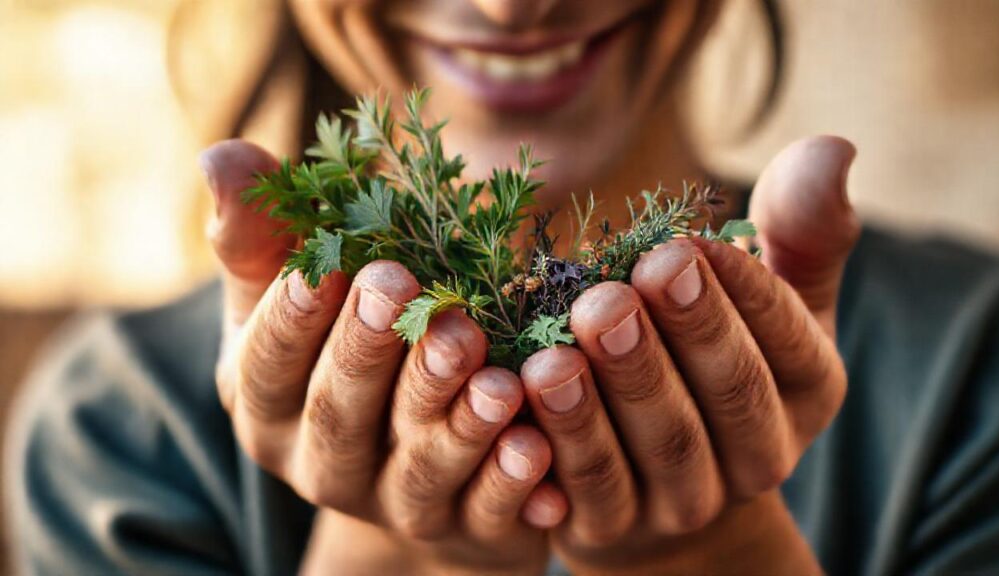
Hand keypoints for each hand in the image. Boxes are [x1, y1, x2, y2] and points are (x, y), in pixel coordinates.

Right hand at [201, 140, 566, 574]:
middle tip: (406, 292)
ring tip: (491, 374)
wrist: (413, 453)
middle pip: (339, 414)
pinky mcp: (461, 528)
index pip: (266, 364)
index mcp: (266, 403)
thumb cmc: (351, 345)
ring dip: (453, 421)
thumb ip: (264, 236)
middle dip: (370, 353)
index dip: (293, 319)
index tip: (325, 269)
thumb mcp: (301, 292)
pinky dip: (510, 484)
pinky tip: (537, 446)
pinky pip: (484, 512)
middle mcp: (319, 463)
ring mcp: (391, 504)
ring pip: (416, 469)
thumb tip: (221, 158)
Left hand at [519, 136, 859, 574]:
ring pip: (660, 447)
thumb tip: (833, 144)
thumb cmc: (716, 358)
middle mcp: (761, 456)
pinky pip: (591, 489)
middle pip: (727, 397)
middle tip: (634, 282)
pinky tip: (522, 388)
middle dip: (683, 337)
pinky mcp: (617, 527)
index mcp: (806, 389)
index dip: (743, 294)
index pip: (787, 343)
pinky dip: (561, 441)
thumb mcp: (770, 297)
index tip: (691, 244)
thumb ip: (799, 230)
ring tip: (568, 336)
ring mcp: (689, 501)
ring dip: (612, 393)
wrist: (663, 478)